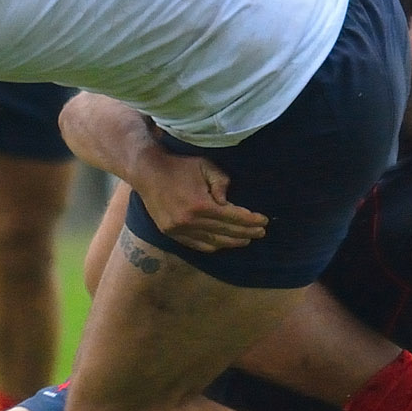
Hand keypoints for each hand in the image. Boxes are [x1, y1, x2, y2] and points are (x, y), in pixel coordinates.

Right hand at [132, 151, 267, 252]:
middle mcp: (189, 221)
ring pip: (212, 242)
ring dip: (232, 242)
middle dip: (246, 232)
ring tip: (246, 239)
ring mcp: (179, 230)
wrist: (147, 173)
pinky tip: (224, 242)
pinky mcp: (171, 234)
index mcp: (200, 204)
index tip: (264, 221)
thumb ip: (221, 182)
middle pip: (225, 232)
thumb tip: (228, 202)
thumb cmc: (180, 166)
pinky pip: (197, 245)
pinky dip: (213, 245)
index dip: (250, 220)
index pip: (232, 217)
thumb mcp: (205, 165)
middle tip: (261, 232)